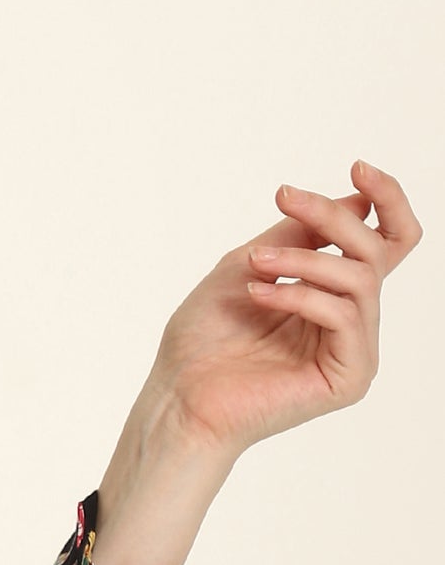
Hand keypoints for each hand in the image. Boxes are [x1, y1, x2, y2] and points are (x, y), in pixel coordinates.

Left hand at [141, 161, 422, 463]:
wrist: (177, 396)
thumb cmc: (203, 339)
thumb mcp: (249, 264)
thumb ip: (300, 234)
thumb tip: (356, 201)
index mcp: (334, 295)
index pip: (387, 243)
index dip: (387, 201)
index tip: (357, 168)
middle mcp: (351, 321)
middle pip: (375, 252)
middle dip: (331, 219)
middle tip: (286, 199)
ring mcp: (354, 351)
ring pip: (359, 280)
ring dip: (303, 259)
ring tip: (254, 263)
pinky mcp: (349, 377)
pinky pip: (343, 316)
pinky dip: (299, 296)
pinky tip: (257, 296)